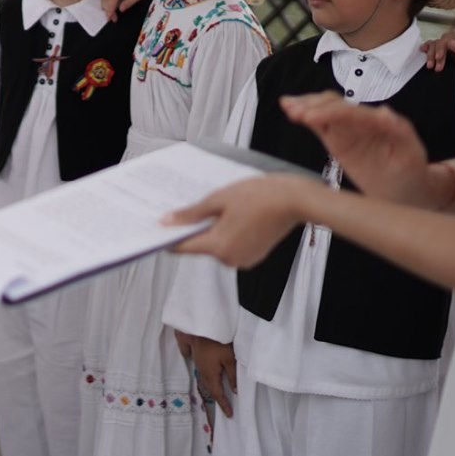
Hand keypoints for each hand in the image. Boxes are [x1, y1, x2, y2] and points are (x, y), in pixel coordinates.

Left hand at [167, 174, 318, 267]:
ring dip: (213, 228)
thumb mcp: (219, 199)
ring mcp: (244, 259)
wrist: (296, 200)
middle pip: (201, 245)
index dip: (169, 237)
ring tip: (220, 206)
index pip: (183, 247)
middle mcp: (230, 259)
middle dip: (194, 228)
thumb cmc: (260, 196)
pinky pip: (232, 244)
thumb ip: (192, 214)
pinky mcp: (255, 255)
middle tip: (191, 206)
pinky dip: (228, 232)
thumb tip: (168, 222)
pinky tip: (234, 214)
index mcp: (219, 247)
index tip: (157, 228)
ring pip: (217, 244)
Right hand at [187, 335, 238, 418]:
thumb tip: (235, 392)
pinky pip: (189, 355)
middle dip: (215, 394)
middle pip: (207, 384)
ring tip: (213, 385)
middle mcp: (199, 367)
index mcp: (209, 373)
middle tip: (223, 403)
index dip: (223, 404)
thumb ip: (233, 376)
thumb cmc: (219, 341)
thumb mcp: (231, 360)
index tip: (229, 415)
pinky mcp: (189, 344)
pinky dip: (192, 360)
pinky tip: (191, 357)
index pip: (217, 393)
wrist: (201, 320)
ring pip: (200, 372)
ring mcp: (194, 356)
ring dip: (207, 380)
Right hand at [279, 91, 432, 202]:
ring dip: (306, 106)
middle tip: (294, 111)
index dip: (331, 112)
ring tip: (287, 105)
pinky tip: (291, 110)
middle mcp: (362, 121)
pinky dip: (306, 116)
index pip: (352, 112)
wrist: (407, 191)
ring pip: (325, 110)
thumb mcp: (411, 153)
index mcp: (379, 123)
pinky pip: (321, 125)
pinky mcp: (339, 140)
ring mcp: (349, 130)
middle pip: (335, 105)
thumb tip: (384, 112)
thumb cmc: (411, 172)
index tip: (312, 116)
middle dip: (314, 105)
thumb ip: (401, 131)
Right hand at [423, 31, 454, 70]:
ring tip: (429, 65)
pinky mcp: (441, 47)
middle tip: (435, 67)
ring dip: (430, 55)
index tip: (438, 57)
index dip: (440, 49)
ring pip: (433, 44)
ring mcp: (445, 42)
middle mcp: (450, 38)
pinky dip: (427, 47)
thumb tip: (451, 43)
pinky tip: (423, 49)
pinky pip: (432, 44)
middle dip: (434, 55)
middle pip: (438, 43)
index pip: (445, 41)